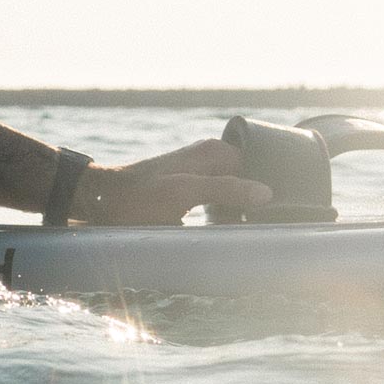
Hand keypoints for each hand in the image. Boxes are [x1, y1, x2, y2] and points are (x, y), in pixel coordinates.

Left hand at [77, 139, 270, 224]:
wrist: (100, 202)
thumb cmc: (138, 197)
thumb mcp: (183, 193)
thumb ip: (224, 189)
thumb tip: (267, 192)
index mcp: (214, 152)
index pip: (260, 164)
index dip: (271, 185)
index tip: (282, 208)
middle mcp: (210, 159)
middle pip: (250, 181)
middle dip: (258, 201)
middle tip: (263, 224)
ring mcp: (201, 175)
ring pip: (236, 195)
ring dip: (242, 212)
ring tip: (246, 229)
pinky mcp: (191, 193)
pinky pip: (220, 204)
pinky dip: (226, 216)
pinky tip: (228, 231)